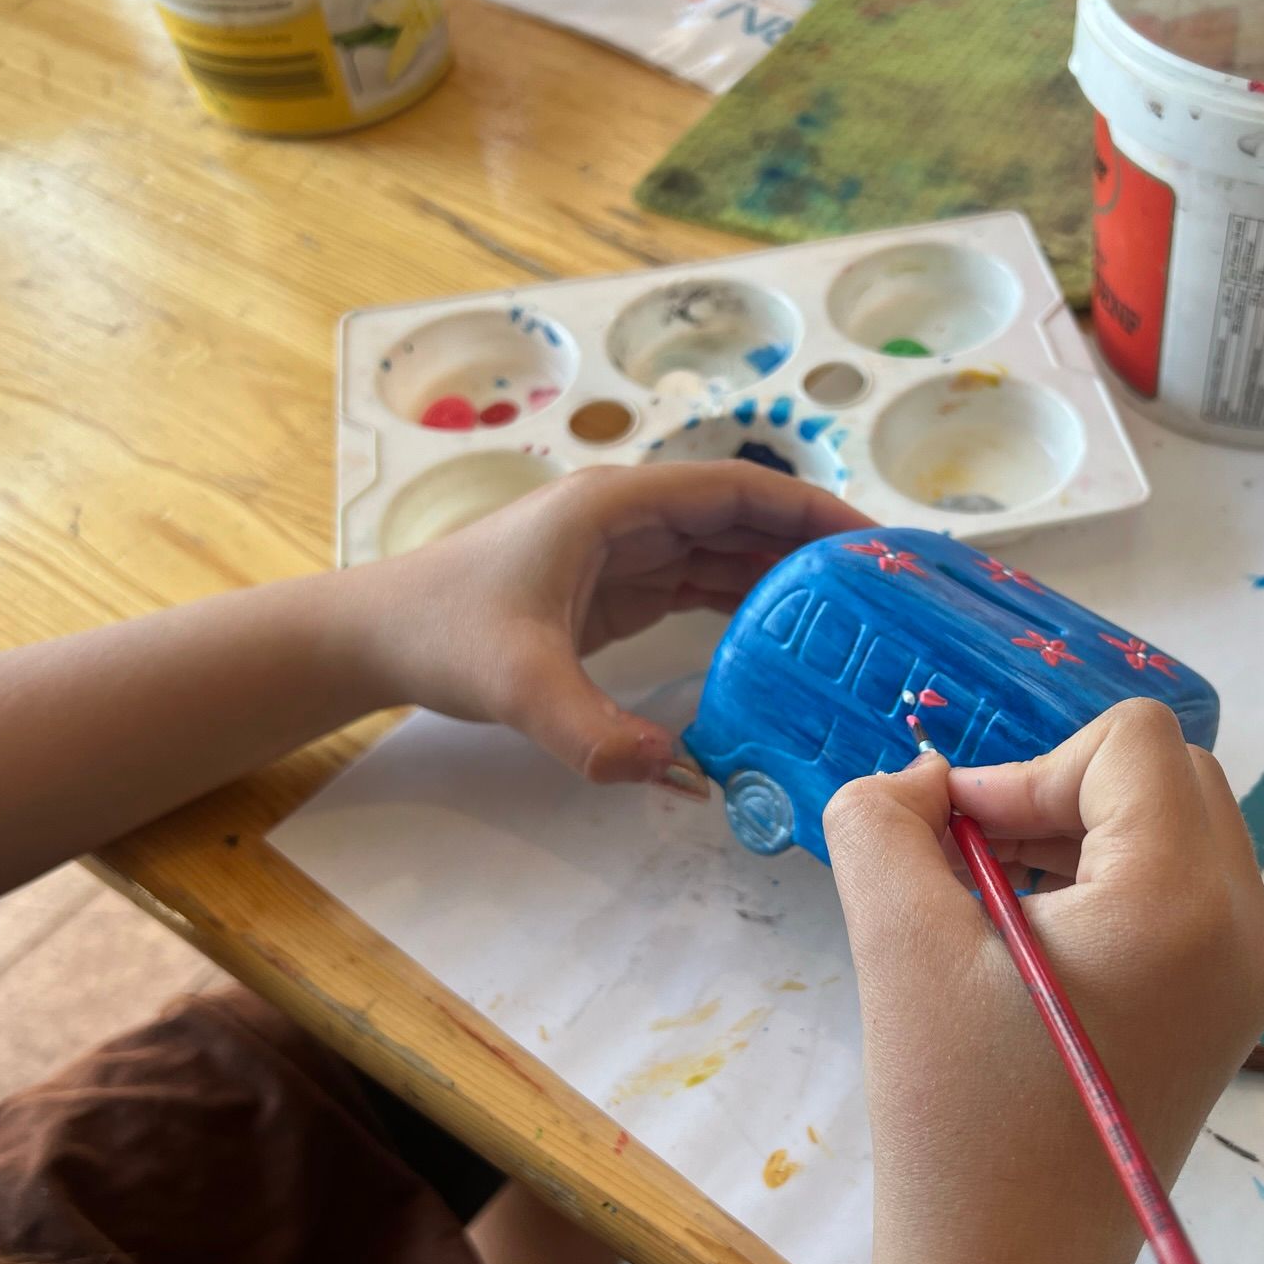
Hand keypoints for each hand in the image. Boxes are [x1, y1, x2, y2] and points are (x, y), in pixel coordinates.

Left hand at [351, 461, 871, 793]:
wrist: (378, 635)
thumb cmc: (442, 633)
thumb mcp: (517, 685)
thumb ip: (590, 731)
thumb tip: (672, 772)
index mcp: (617, 507)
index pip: (739, 491)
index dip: (811, 511)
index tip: (873, 542)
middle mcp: (631, 517)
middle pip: (746, 517)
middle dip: (815, 545)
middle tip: (885, 590)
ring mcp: (625, 551)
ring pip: (728, 550)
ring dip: (788, 576)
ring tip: (857, 616)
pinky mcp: (618, 588)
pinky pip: (702, 584)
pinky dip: (749, 603)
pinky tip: (791, 638)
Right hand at [824, 700, 1263, 1263]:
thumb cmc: (957, 1120)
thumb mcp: (899, 948)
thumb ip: (886, 823)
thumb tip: (919, 779)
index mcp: (1183, 901)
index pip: (1128, 742)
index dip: (1028, 767)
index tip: (957, 842)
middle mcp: (1248, 925)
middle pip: (1166, 774)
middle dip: (1060, 792)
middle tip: (972, 865)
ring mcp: (1253, 973)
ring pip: (1177, 828)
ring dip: (1081, 834)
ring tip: (992, 909)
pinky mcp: (1233, 1010)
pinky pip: (1185, 891)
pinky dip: (1110, 885)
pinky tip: (1034, 951)